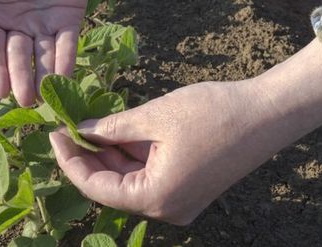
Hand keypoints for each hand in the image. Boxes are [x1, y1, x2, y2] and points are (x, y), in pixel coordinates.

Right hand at [0, 0, 120, 105]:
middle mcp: (18, 25)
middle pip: (18, 57)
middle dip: (20, 78)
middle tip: (23, 99)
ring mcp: (44, 24)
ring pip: (43, 55)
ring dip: (43, 76)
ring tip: (43, 96)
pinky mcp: (70, 19)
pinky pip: (67, 43)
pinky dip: (66, 59)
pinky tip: (65, 76)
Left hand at [50, 39, 321, 223]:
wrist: (268, 113)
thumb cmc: (213, 113)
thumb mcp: (154, 117)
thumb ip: (112, 128)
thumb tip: (80, 130)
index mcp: (155, 198)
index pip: (96, 188)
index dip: (70, 161)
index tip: (54, 133)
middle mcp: (165, 208)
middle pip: (112, 187)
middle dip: (87, 157)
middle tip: (67, 127)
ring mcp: (178, 201)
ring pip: (129, 180)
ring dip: (108, 154)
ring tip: (87, 125)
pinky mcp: (187, 188)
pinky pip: (148, 175)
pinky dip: (130, 155)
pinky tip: (115, 132)